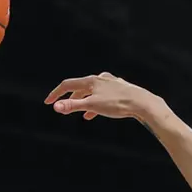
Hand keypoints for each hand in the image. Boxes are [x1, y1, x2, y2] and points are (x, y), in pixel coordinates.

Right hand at [44, 72, 162, 121]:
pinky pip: (104, 96)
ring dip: (84, 101)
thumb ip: (73, 106)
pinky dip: (97, 103)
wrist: (142, 103)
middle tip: (63, 108)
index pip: (68, 85)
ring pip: (93, 92)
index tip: (48, 102)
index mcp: (91, 81)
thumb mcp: (92, 105)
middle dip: (70, 98)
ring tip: (82, 113)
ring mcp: (111, 83)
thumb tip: (56, 107)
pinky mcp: (120, 89)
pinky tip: (97, 111)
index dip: (56, 94)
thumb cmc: (117, 103)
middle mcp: (100, 79)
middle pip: (80, 87)